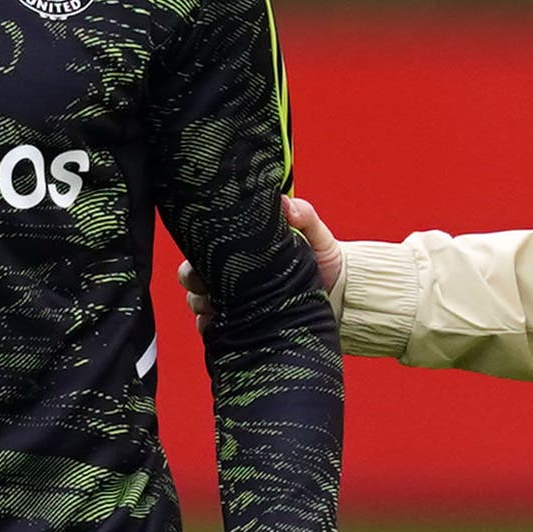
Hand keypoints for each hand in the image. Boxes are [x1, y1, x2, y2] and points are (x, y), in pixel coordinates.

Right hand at [179, 195, 341, 330]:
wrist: (341, 300)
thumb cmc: (325, 263)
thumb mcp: (316, 236)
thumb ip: (304, 215)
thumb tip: (284, 204)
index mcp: (243, 253)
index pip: (203, 250)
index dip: (198, 256)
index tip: (208, 263)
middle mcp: (233, 276)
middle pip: (191, 277)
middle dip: (195, 282)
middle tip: (213, 289)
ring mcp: (233, 303)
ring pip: (197, 303)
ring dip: (202, 306)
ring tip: (222, 309)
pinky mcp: (240, 327)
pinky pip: (210, 328)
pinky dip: (210, 327)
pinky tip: (225, 327)